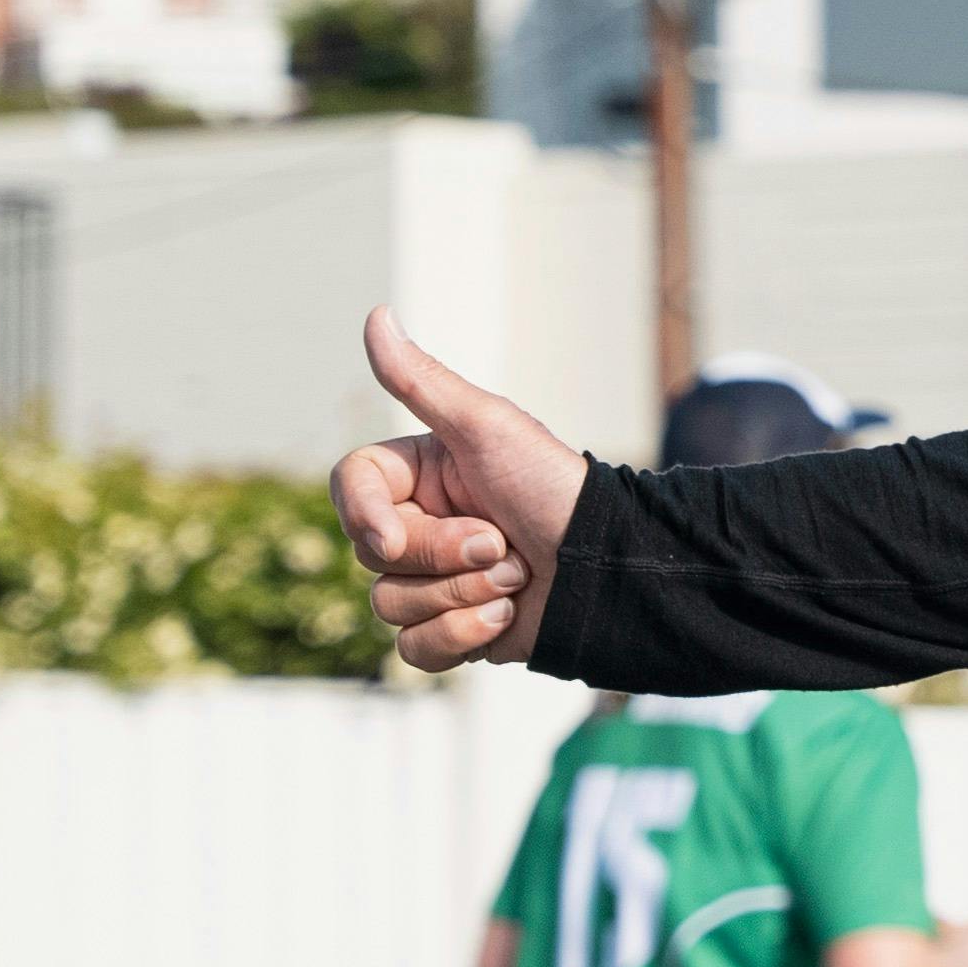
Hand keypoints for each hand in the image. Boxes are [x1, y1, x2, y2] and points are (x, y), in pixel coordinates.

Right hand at [331, 308, 590, 672]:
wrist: (614, 566)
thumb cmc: (554, 488)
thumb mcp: (487, 429)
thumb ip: (422, 382)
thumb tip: (376, 315)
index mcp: (419, 474)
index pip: (352, 490)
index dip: (367, 516)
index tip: (391, 536)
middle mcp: (418, 526)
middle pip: (375, 556)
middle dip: (445, 556)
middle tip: (503, 542)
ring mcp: (432, 581)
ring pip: (391, 606)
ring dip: (464, 595)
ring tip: (517, 576)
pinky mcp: (452, 629)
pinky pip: (415, 651)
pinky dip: (463, 636)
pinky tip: (508, 618)